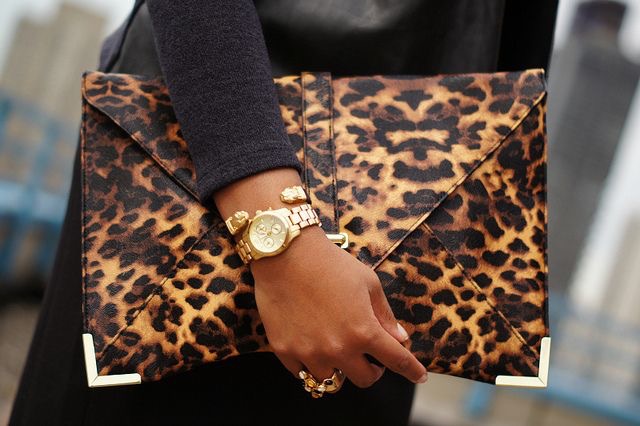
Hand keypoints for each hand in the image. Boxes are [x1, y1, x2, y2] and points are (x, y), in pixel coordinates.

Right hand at [213, 167, 426, 387]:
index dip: (412, 370)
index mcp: (364, 331)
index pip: (396, 360)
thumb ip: (384, 314)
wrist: (285, 254)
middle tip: (369, 357)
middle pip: (364, 379)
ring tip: (336, 350)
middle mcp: (338, 348)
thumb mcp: (368, 282)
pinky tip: (313, 348)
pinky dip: (311, 365)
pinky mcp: (285, 351)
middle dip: (372, 370)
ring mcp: (309, 352)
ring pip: (331, 381)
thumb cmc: (329, 264)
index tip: (419, 376)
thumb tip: (399, 337)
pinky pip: (302, 374)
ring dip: (339, 368)